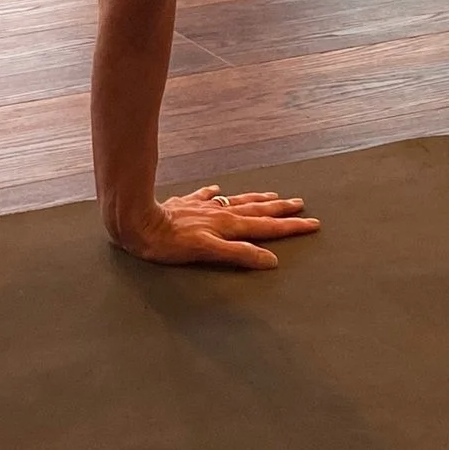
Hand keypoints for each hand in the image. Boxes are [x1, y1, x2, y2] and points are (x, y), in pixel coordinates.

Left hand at [109, 184, 318, 269]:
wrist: (136, 221)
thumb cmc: (169, 243)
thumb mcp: (207, 252)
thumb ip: (239, 255)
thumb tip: (270, 259)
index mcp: (227, 226)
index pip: (265, 228)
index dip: (290, 228)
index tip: (312, 224)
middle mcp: (218, 214)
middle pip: (256, 211)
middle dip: (280, 211)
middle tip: (301, 205)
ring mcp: (202, 207)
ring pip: (236, 201)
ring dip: (256, 200)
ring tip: (272, 195)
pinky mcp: (184, 204)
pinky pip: (204, 196)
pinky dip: (214, 194)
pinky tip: (216, 189)